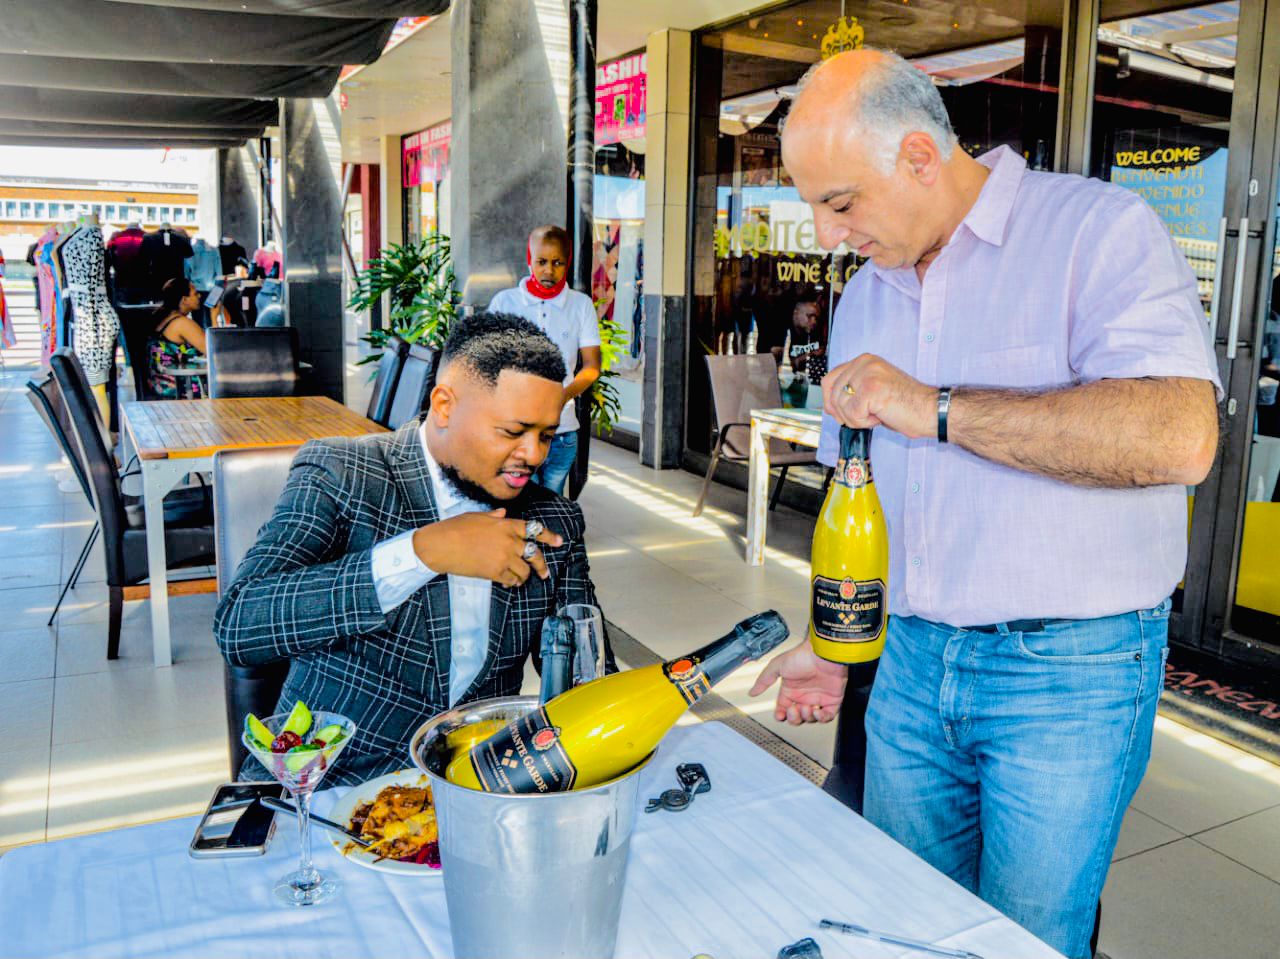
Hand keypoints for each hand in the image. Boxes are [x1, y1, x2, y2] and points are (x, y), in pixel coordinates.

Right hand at [412, 509, 563, 587]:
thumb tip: (503, 513)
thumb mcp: (477, 517)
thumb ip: (494, 516)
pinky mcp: (495, 572)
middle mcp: (509, 540)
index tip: (559, 542)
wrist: (440, 545)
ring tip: (520, 579)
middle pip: (534, 554)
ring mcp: (503, 557)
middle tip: (544, 572)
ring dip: (524, 576)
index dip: (549, 536)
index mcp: (506, 524)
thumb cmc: (455, 528)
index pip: (534, 529)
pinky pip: (512, 580)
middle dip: (542, 565)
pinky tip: (509, 583)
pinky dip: (512, 583)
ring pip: (525, 571)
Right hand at [748, 642, 847, 724]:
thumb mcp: (777, 666)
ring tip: (806, 707)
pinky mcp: (832, 700)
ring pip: (810, 719)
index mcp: (791, 689)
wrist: (823, 654)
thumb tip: (752, 692)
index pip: (783, 708)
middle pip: (796, 717)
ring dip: (806, 717)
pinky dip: (822, 718)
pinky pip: (827, 716)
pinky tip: (817, 712)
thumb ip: (764, 680)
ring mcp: (818, 698)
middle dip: (793, 717)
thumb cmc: (802, 656)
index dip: (781, 714)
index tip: (780, 715)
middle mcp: (804, 695)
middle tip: (793, 709)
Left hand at [822, 354, 936, 439]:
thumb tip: (829, 403)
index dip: (832, 401)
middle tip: (866, 415)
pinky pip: (852, 414)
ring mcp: (868, 374)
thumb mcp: (872, 390)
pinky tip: (880, 416)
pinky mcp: (872, 389)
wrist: (931, 410)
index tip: (845, 413)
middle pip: (832, 395)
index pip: (829, 380)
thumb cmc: (905, 404)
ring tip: (877, 413)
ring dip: (856, 418)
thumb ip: (852, 389)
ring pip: (840, 405)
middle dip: (844, 413)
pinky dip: (864, 422)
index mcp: (864, 361)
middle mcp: (864, 362)